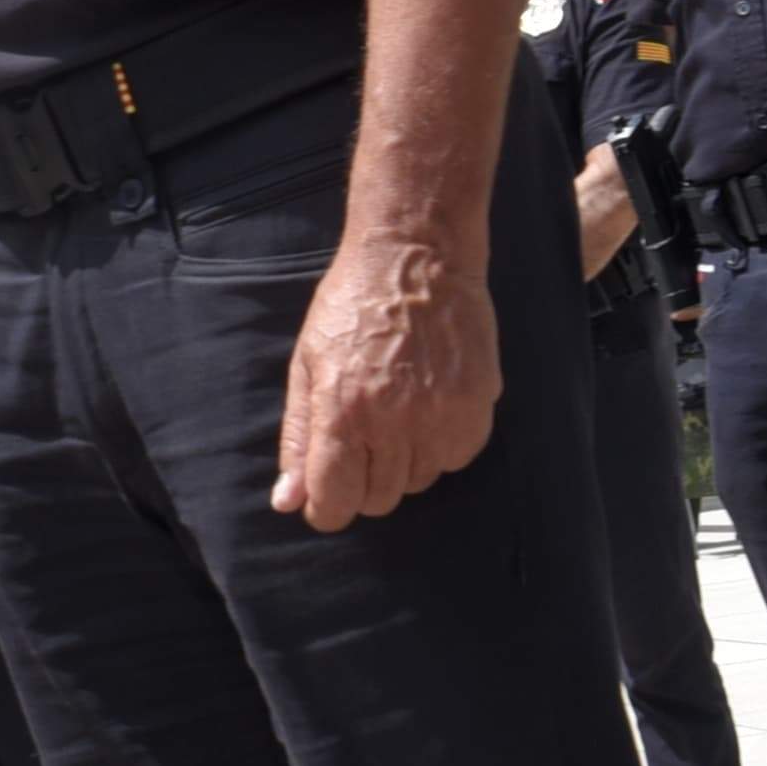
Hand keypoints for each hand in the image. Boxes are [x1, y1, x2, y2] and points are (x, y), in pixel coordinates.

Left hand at [271, 222, 497, 533]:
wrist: (416, 256)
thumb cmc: (351, 306)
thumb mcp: (307, 365)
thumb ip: (298, 438)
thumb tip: (288, 502)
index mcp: (342, 410)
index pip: (335, 501)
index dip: (327, 509)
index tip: (327, 499)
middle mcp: (393, 420)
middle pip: (378, 499)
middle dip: (362, 484)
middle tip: (360, 443)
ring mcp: (441, 415)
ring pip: (418, 482)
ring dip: (402, 464)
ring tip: (394, 416)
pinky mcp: (478, 406)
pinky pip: (456, 459)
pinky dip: (440, 447)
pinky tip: (427, 409)